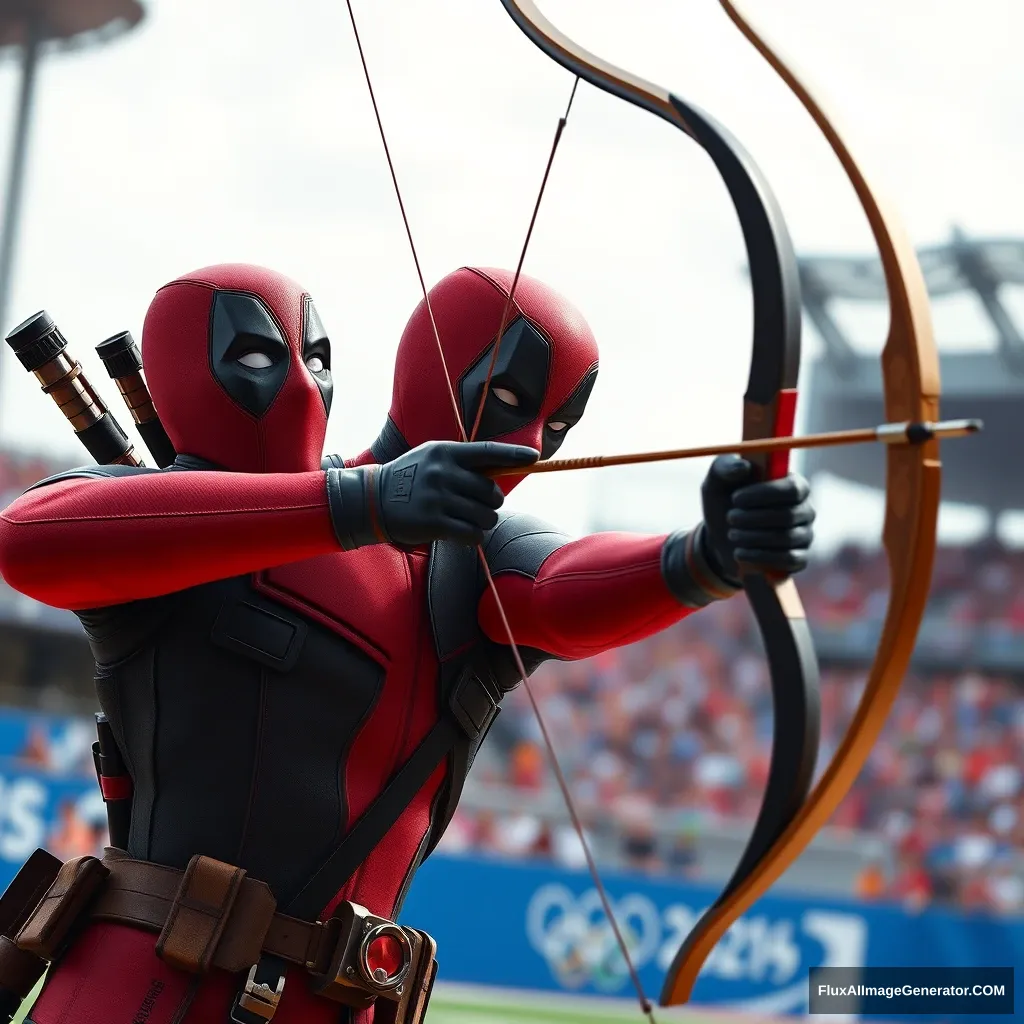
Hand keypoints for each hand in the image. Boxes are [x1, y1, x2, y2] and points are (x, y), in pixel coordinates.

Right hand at [375, 440, 538, 546]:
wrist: (372, 500)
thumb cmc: (410, 478)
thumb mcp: (432, 458)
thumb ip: (463, 462)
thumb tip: (501, 469)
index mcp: (446, 452)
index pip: (487, 452)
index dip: (513, 455)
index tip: (534, 458)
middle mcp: (443, 473)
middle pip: (491, 492)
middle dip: (491, 503)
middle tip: (478, 506)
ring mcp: (438, 498)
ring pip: (485, 516)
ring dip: (483, 522)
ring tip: (467, 520)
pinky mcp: (434, 523)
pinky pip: (472, 533)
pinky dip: (473, 536)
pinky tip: (462, 533)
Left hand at [700, 454, 814, 582]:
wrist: (720, 537)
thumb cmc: (724, 501)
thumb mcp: (717, 481)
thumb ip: (725, 467)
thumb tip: (744, 467)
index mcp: (793, 484)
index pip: (792, 488)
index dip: (764, 494)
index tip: (735, 499)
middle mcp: (804, 509)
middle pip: (789, 515)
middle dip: (753, 518)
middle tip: (730, 518)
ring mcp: (804, 535)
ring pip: (787, 539)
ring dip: (753, 538)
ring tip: (731, 535)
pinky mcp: (798, 558)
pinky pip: (790, 560)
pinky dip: (761, 558)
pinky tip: (739, 553)